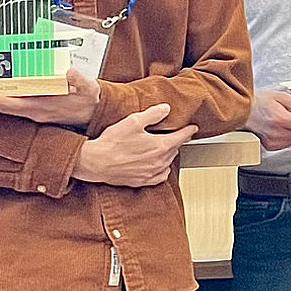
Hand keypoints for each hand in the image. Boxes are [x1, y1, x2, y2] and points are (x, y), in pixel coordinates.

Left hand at [0, 68, 101, 127]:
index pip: (17, 104)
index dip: (0, 100)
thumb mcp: (88, 87)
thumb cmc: (88, 97)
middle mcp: (35, 111)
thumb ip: (79, 80)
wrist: (93, 111)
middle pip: (4, 107)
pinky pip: (12, 107)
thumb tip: (69, 72)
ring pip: (6, 108)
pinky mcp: (34, 110)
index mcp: (44, 106)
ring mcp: (33, 112)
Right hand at [73, 103, 197, 188]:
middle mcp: (159, 162)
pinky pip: (160, 176)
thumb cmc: (113, 143)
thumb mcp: (133, 121)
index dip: (188, 131)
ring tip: (164, 147)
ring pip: (168, 163)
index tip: (193, 128)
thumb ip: (152, 114)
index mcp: (160, 146)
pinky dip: (162, 169)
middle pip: (175, 150)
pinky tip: (157, 164)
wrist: (97, 162)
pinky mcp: (143, 181)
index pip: (181, 137)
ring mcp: (151, 173)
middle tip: (175, 135)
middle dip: (177, 141)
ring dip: (169, 155)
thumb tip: (166, 109)